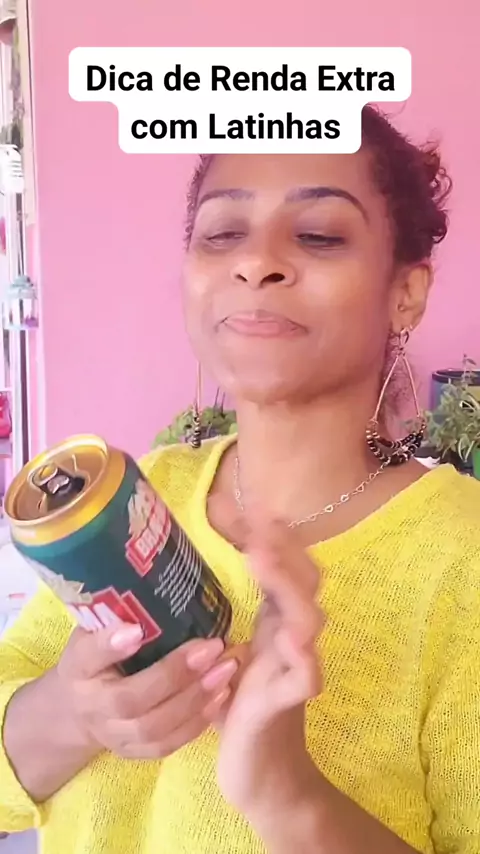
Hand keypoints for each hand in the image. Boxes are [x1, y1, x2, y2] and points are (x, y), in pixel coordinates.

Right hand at [56, 623, 238, 759]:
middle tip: (212, 647)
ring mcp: (113, 735)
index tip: (135, 629)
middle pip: (129, 700)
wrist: (79, 709)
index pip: (88, 656)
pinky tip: (221, 694)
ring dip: (195, 698)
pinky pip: (168, 745)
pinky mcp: (135, 754)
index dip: (110, 645)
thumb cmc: (98, 656)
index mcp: (77, 668)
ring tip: (227, 669)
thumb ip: (118, 611)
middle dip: (174, 675)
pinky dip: (198, 722)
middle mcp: (92, 706)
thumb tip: (161, 572)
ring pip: (154, 728)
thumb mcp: (96, 629)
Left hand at [216, 517, 322, 823]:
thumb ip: (219, 615)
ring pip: (307, 619)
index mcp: (276, 622)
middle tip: (256, 517)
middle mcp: (291, 637)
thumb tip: (183, 571)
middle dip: (281, 545)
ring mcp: (294, 667)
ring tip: (262, 557)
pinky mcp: (287, 703)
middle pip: (303, 581)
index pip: (284, 566)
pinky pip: (304, 677)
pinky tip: (289, 638)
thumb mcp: (227, 651)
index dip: (271, 534)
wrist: (261, 772)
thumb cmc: (239, 706)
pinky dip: (301, 656)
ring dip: (286, 585)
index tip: (245, 503)